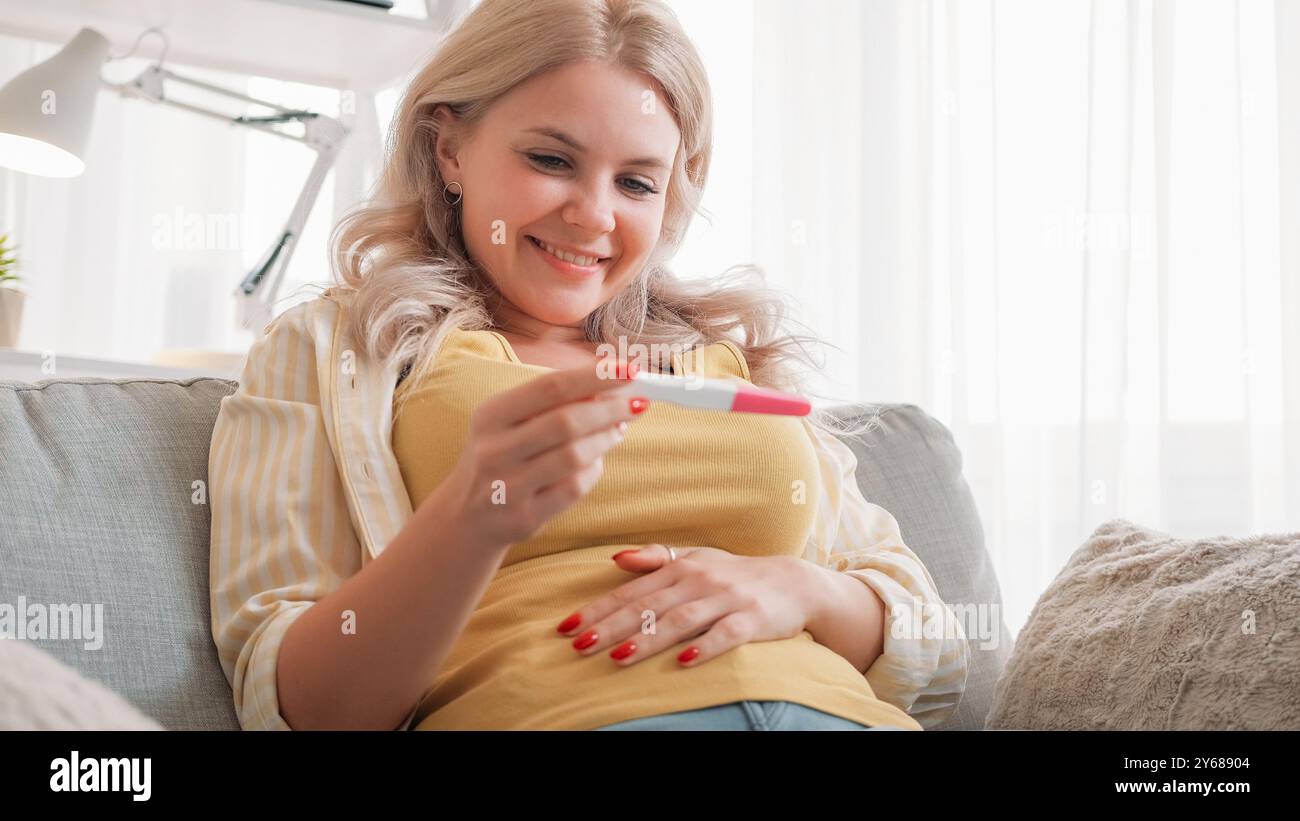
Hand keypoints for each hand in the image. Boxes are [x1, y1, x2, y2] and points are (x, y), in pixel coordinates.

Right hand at [429, 358, 648, 549]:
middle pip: (566, 422)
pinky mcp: (524, 517)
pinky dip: (594, 472)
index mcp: (490, 415)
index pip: (550, 387)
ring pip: (574, 457)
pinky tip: (597, 461)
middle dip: (610, 410)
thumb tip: (610, 388)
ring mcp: (507, 487)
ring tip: (619, 429)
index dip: (594, 377)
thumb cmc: (500, 456)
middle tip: (637, 403)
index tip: (629, 370)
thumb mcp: (510, 423)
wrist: (467, 517)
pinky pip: (574, 489)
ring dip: (606, 440)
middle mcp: (494, 450)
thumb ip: (552, 403)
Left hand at [555, 545, 825, 666]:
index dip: (597, 608)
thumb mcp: (696, 559)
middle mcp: (700, 580)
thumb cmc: (736, 574)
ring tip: (618, 656)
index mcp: (681, 568)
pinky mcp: (753, 618)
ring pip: (681, 620)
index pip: (631, 591)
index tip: (565, 626)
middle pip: (648, 606)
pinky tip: (684, 662)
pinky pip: (726, 633)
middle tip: (578, 645)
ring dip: (648, 638)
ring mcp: (727, 599)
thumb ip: (655, 558)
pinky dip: (705, 647)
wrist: (796, 582)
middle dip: (610, 626)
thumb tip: (614, 558)